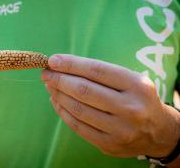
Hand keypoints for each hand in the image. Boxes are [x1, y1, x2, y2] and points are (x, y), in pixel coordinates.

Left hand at [41, 54, 179, 157]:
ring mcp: (120, 130)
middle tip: (46, 73)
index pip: (96, 70)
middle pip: (84, 90)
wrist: (158, 132)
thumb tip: (61, 66)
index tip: (52, 60)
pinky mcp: (109, 145)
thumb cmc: (137, 98)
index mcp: (137, 85)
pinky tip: (56, 101)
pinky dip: (62, 112)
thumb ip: (100, 73)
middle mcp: (130, 108)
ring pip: (78, 109)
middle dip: (59, 80)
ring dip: (58, 95)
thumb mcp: (130, 79)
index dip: (71, 64)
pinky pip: (78, 126)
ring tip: (49, 85)